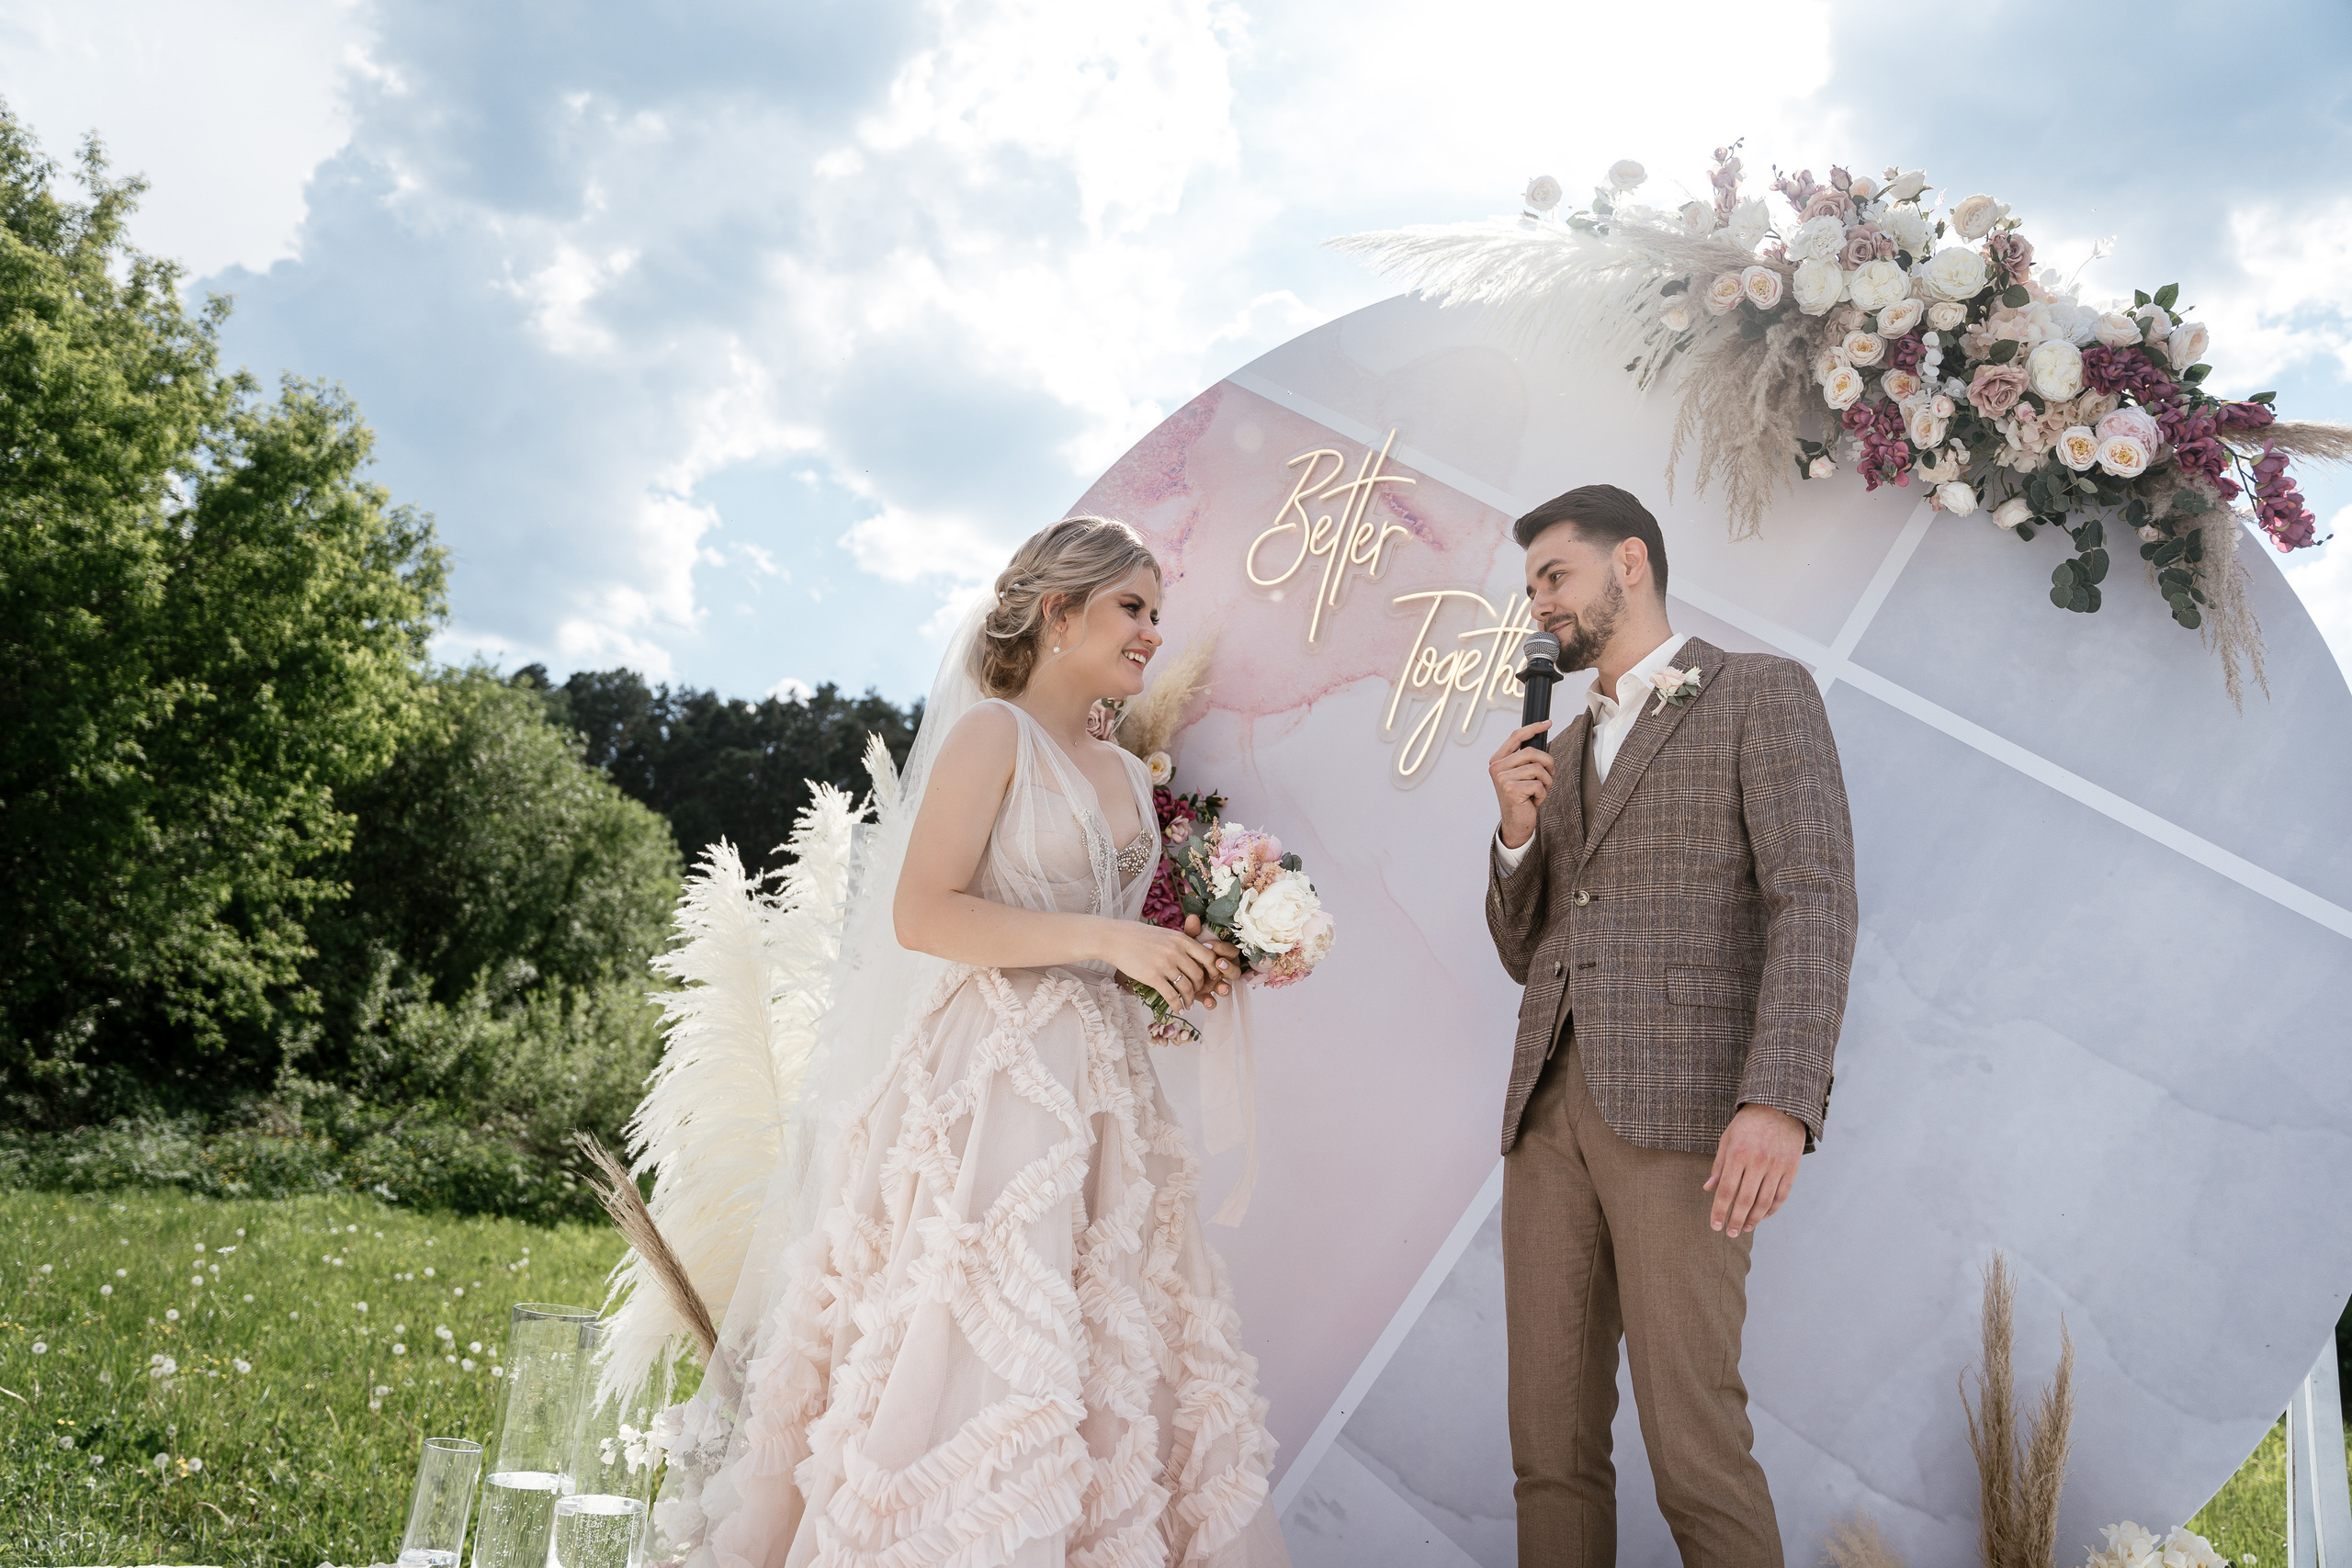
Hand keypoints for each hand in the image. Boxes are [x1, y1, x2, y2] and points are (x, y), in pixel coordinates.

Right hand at [1100, 918, 1221, 1009]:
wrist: (1116, 938)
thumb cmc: (1140, 936)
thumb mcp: (1166, 933)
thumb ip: (1182, 944)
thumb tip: (1199, 955)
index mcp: (1182, 939)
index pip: (1208, 957)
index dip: (1213, 971)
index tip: (1211, 978)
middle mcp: (1176, 951)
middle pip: (1198, 975)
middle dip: (1200, 987)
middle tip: (1196, 993)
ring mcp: (1164, 965)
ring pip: (1186, 987)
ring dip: (1189, 999)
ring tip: (1187, 1004)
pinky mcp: (1152, 977)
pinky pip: (1171, 996)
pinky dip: (1177, 1005)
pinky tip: (1178, 1009)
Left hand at [1183, 913, 1239, 1010]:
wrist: (1169, 968)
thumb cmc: (1183, 954)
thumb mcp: (1186, 943)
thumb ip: (1191, 933)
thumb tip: (1193, 918)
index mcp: (1220, 955)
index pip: (1231, 951)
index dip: (1223, 949)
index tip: (1210, 946)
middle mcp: (1221, 970)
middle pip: (1234, 970)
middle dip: (1228, 968)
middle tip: (1218, 964)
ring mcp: (1215, 984)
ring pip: (1226, 987)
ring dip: (1224, 987)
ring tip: (1219, 987)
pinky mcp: (1206, 996)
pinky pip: (1213, 1001)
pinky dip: (1211, 1002)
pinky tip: (1208, 1002)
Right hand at [1488, 719, 1554, 850]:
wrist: (1516, 823)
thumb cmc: (1522, 798)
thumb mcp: (1522, 774)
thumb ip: (1526, 759)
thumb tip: (1540, 739)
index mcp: (1498, 760)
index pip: (1515, 736)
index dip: (1533, 728)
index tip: (1547, 723)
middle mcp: (1497, 767)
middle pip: (1531, 752)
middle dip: (1547, 764)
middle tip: (1549, 775)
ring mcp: (1502, 778)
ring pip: (1538, 769)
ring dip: (1546, 782)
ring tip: (1538, 792)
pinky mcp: (1511, 789)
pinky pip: (1538, 784)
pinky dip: (1543, 794)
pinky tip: (1534, 801)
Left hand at [1703, 1105, 1803, 1237]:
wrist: (1779, 1106)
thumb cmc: (1748, 1123)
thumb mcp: (1728, 1138)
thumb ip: (1719, 1165)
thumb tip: (1709, 1189)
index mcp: (1738, 1153)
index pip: (1726, 1191)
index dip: (1719, 1211)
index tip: (1714, 1225)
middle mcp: (1758, 1161)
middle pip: (1745, 1201)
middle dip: (1736, 1221)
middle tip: (1730, 1233)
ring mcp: (1777, 1166)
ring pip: (1764, 1202)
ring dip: (1754, 1219)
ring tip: (1745, 1228)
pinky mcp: (1791, 1168)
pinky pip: (1781, 1196)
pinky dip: (1771, 1210)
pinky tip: (1762, 1216)